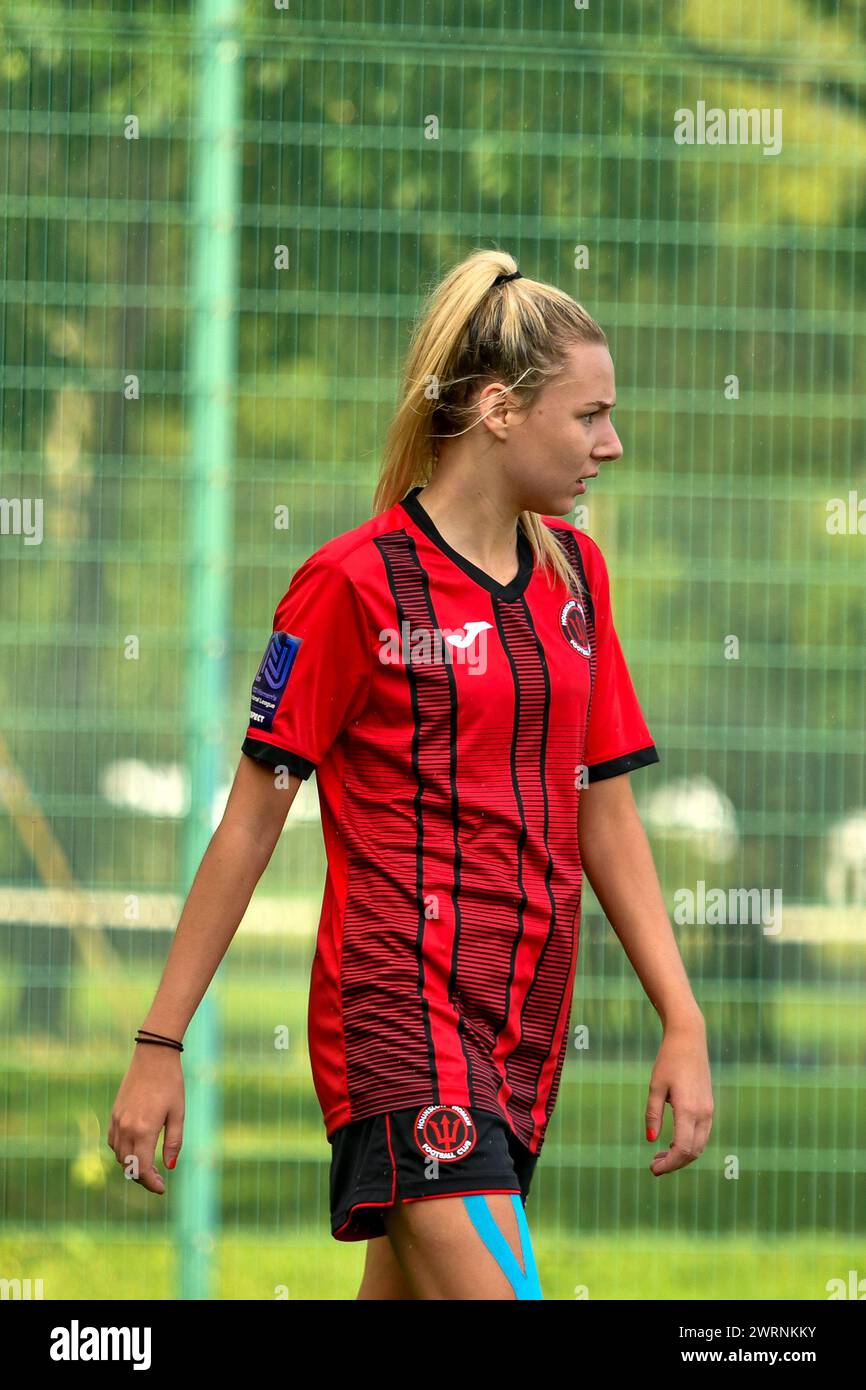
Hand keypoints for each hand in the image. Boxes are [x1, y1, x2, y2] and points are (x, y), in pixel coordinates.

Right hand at [107, 1043, 184, 1193]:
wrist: (153, 1057)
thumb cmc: (171, 1084)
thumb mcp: (178, 1114)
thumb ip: (173, 1141)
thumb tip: (170, 1167)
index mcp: (144, 1130)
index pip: (141, 1168)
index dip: (151, 1183)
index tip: (162, 1188)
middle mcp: (126, 1128)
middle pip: (127, 1165)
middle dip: (142, 1177)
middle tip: (158, 1179)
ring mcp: (117, 1121)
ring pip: (118, 1155)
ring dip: (131, 1164)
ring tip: (148, 1165)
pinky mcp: (114, 1114)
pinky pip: (113, 1141)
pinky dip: (122, 1151)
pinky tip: (136, 1148)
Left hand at [645, 1017, 712, 1175]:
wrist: (690, 1039)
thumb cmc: (668, 1060)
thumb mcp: (655, 1086)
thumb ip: (653, 1114)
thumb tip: (650, 1140)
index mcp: (688, 1109)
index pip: (683, 1149)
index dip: (668, 1164)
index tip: (652, 1169)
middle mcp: (703, 1113)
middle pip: (693, 1152)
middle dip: (674, 1163)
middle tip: (653, 1165)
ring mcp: (709, 1110)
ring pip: (699, 1145)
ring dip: (681, 1156)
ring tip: (659, 1156)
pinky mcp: (709, 1106)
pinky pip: (702, 1134)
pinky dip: (689, 1144)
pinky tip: (672, 1143)